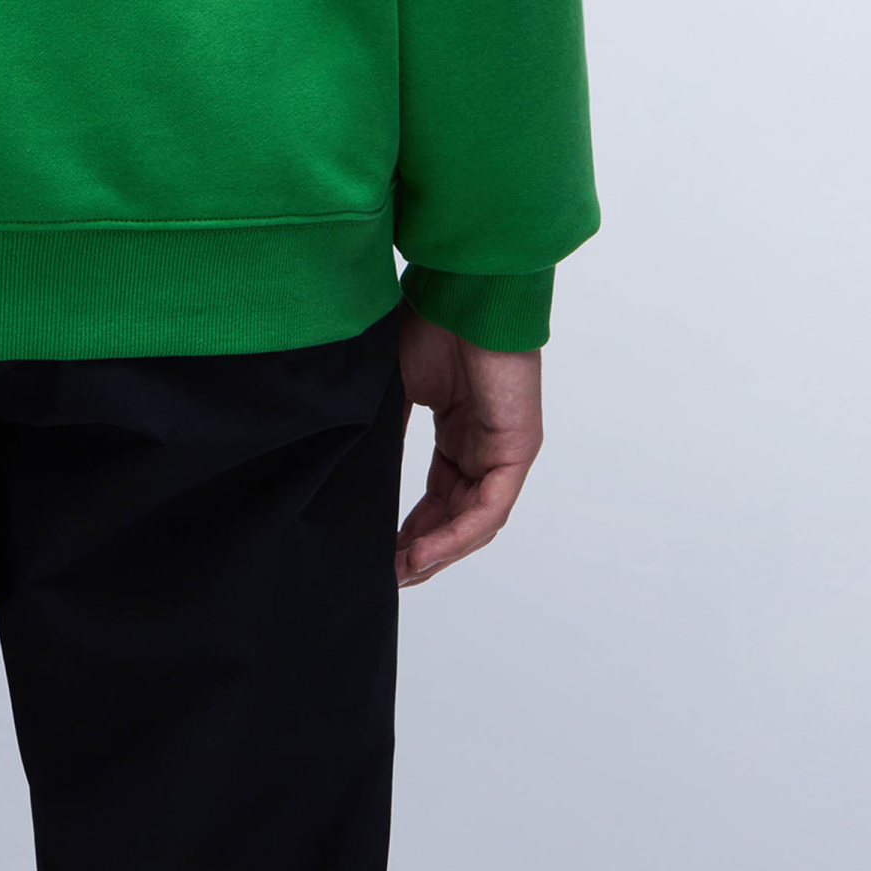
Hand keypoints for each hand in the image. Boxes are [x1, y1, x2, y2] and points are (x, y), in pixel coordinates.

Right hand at [395, 306, 542, 587]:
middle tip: (387, 577)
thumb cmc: (430, 324)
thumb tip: (354, 472)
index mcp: (460, 431)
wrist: (463, 293)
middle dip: (422, 551)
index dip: (410, 530)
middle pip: (456, 517)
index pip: (439, 497)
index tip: (379, 555)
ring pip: (473, 521)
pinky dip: (454, 535)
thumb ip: (385, 431)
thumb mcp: (395, 388)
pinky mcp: (517, 449)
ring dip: (437, 552)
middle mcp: (485, 446)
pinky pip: (488, 509)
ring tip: (399, 574)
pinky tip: (422, 552)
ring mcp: (504, 450)